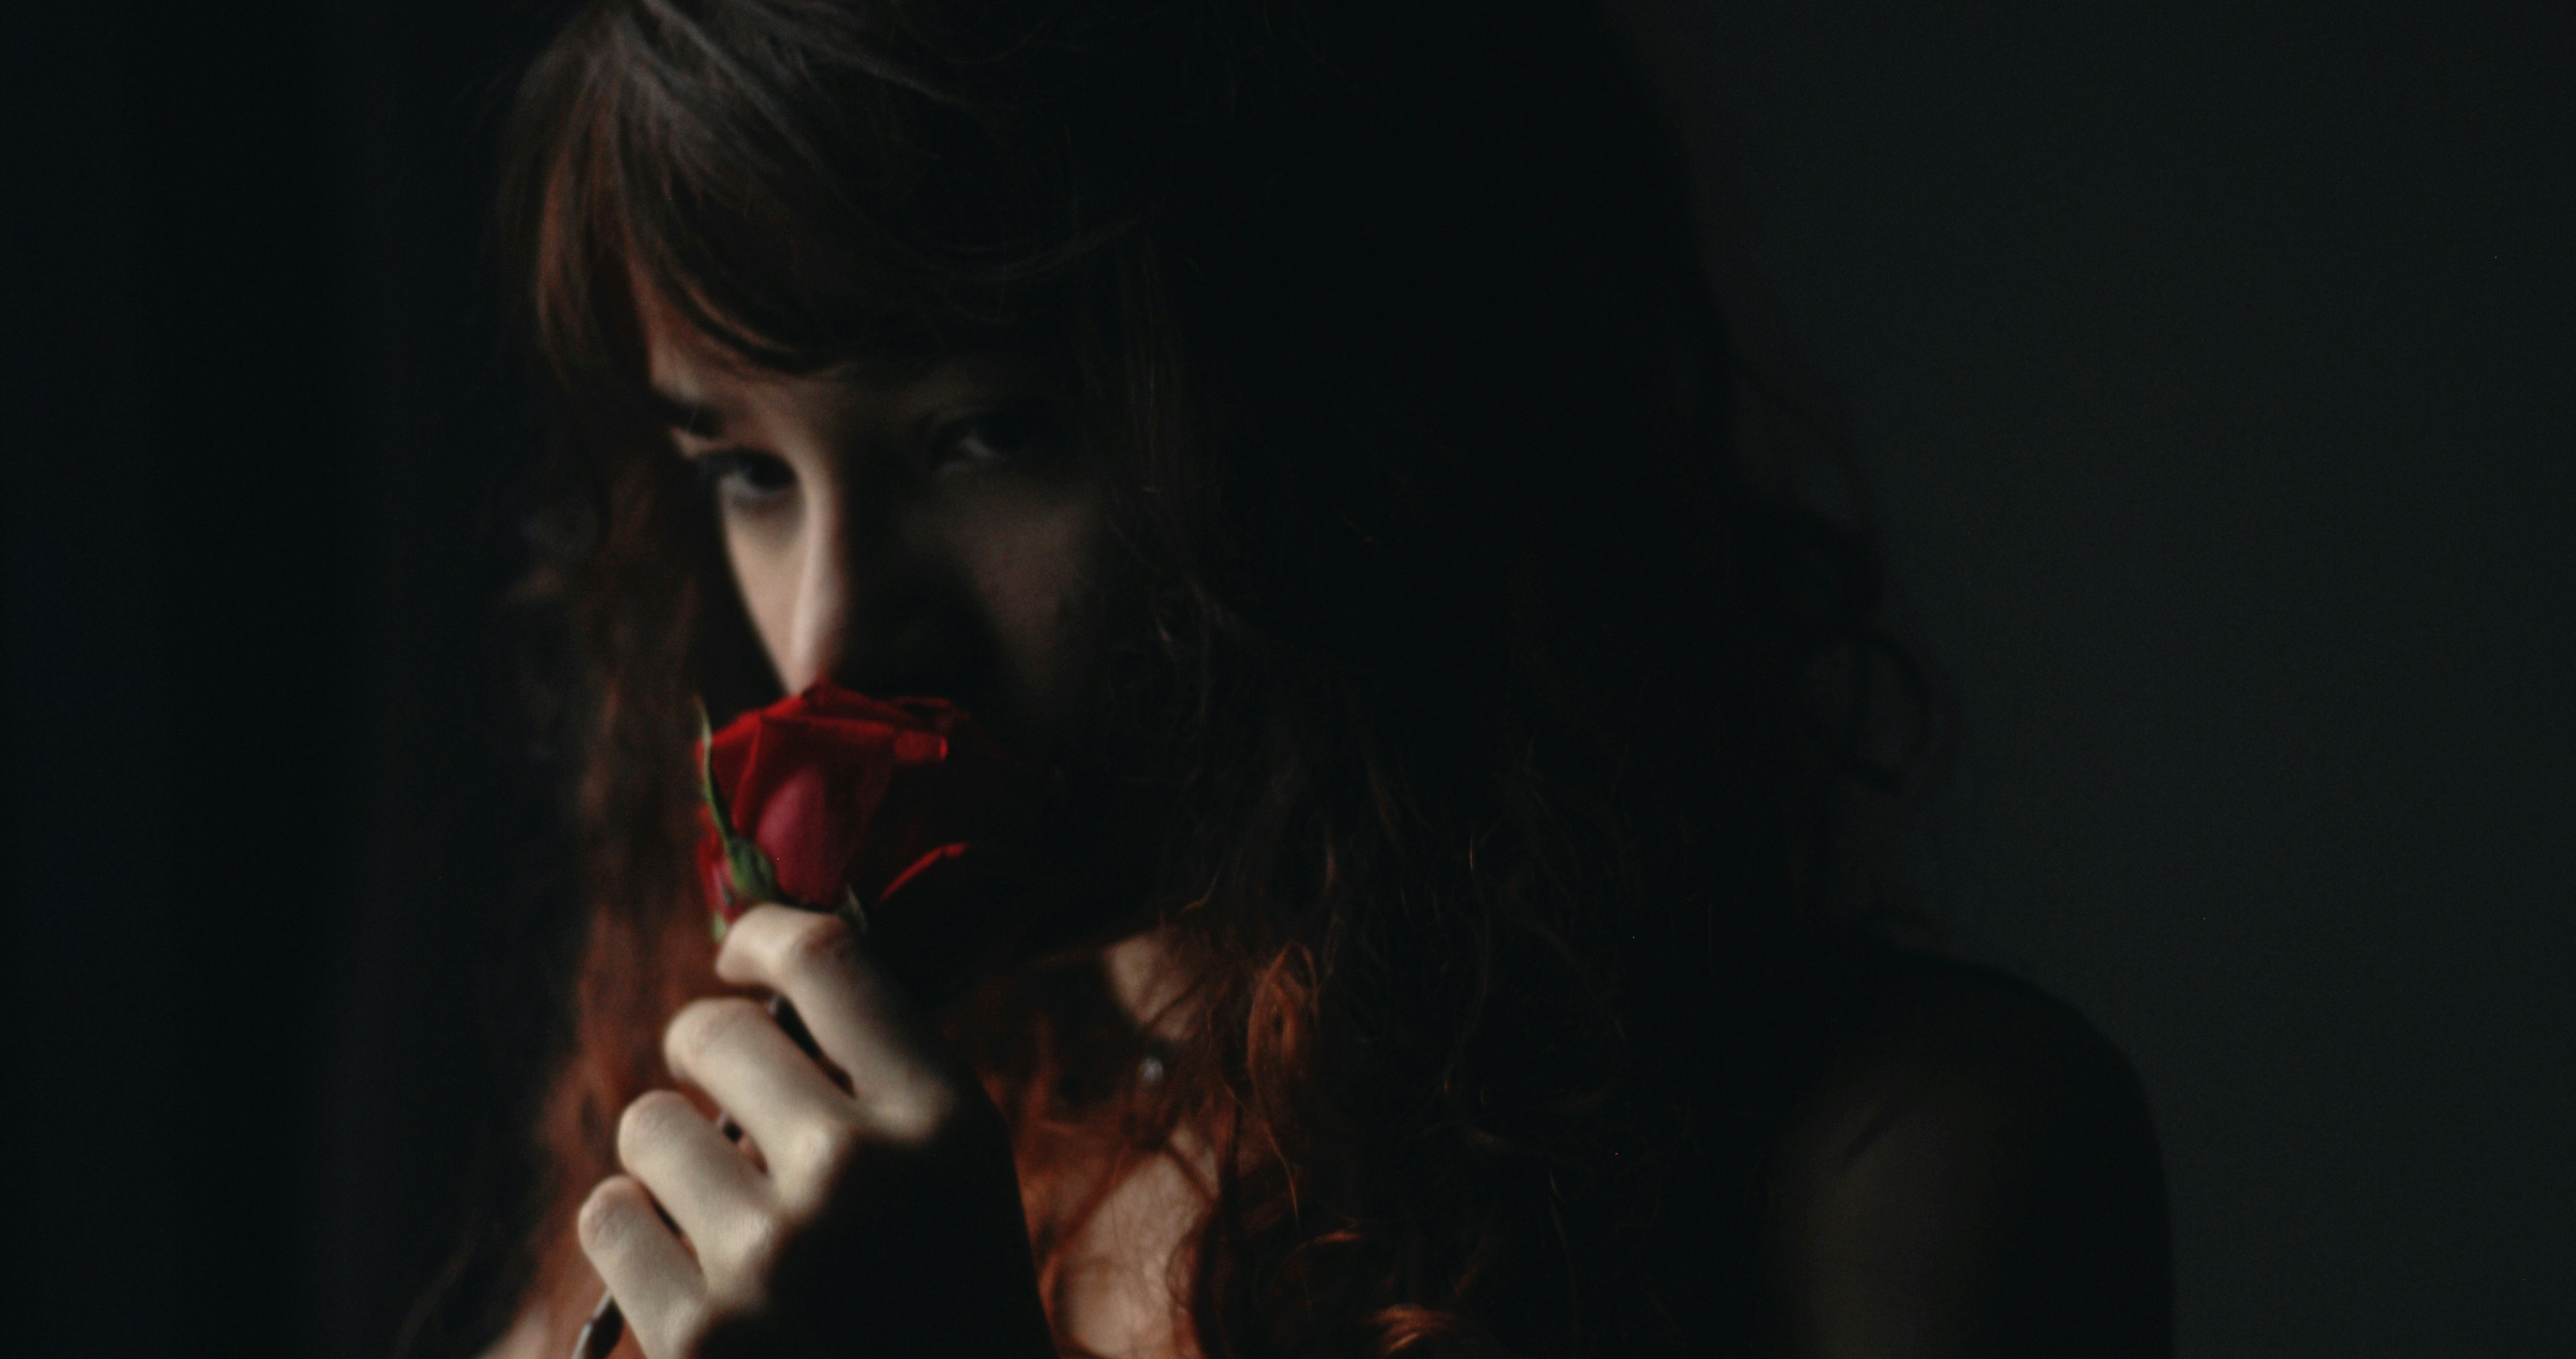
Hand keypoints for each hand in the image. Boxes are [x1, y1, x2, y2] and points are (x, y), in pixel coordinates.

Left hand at [578, 905, 1055, 1358]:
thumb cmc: (949, 1300)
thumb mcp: (960, 1172)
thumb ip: (876, 1074)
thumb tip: (746, 983)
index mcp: (943, 1116)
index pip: (825, 957)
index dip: (762, 940)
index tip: (741, 961)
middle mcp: (857, 1169)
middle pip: (711, 1033)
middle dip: (705, 1058)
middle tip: (726, 1102)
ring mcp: (770, 1256)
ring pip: (646, 1125)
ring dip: (668, 1158)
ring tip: (721, 1211)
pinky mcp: (697, 1337)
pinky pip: (608, 1217)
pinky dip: (634, 1233)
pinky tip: (687, 1268)